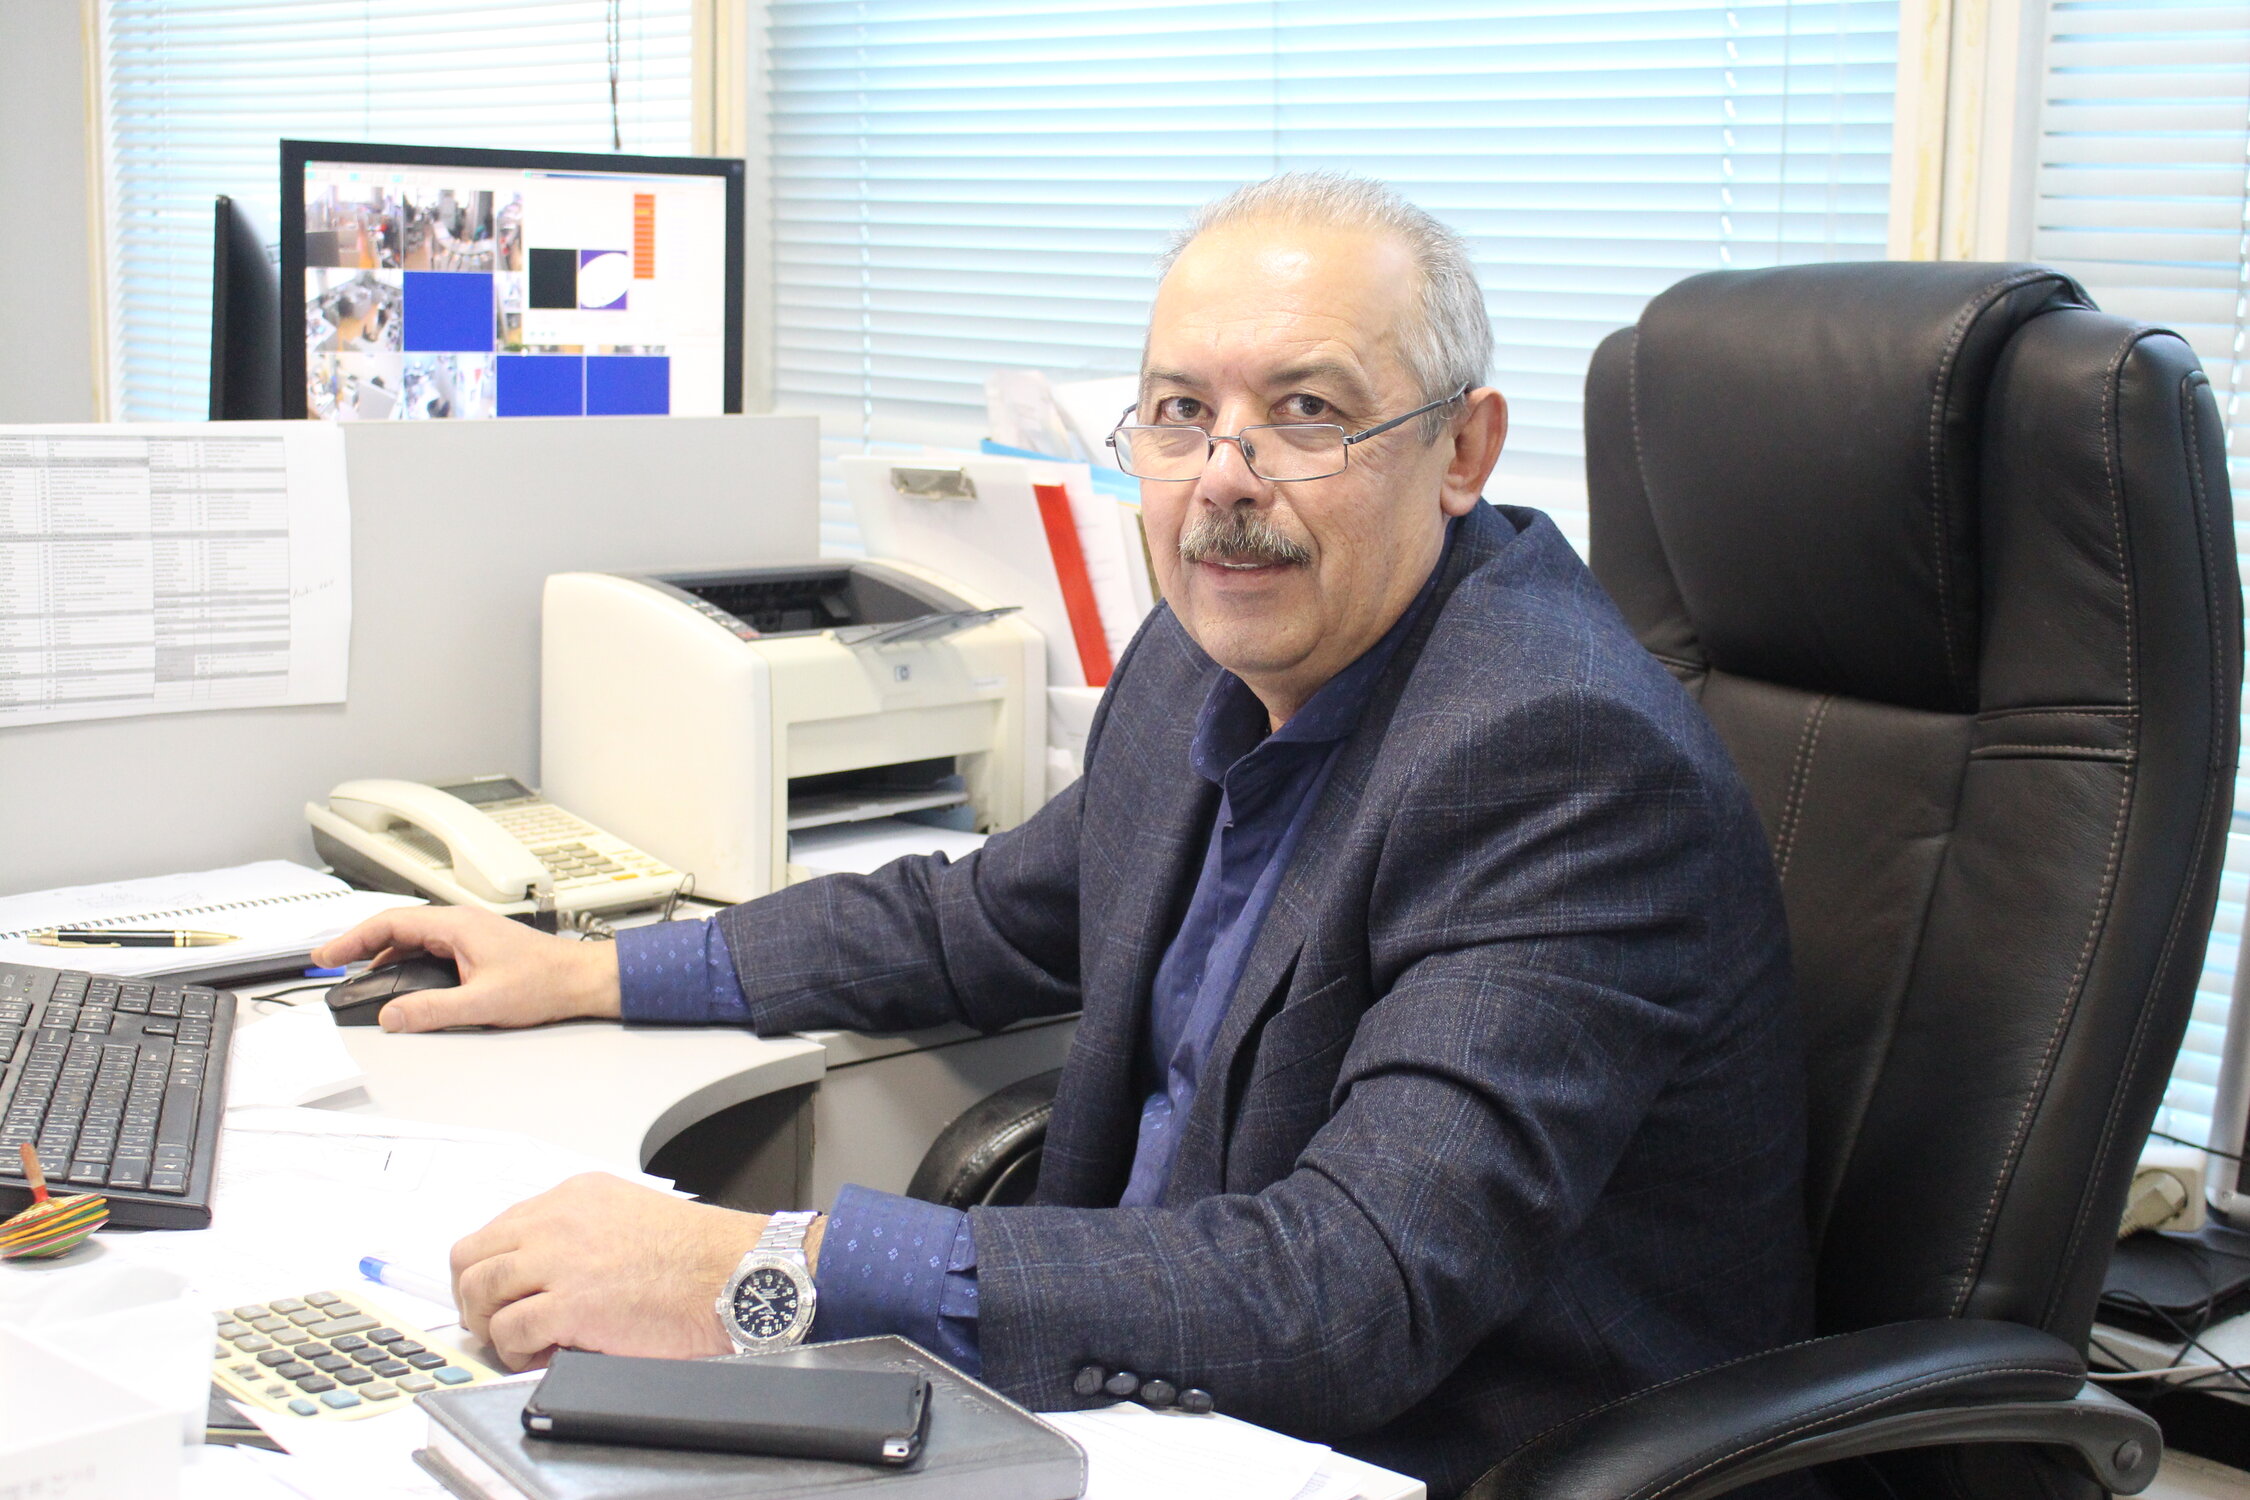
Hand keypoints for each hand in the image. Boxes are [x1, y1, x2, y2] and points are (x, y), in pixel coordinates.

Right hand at [310, 905, 620, 1031]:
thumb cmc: (546, 982)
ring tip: (355, 975)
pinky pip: (430, 950)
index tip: (326, 955)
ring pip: (413, 940)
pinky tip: (399, 982)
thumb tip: (392, 1017)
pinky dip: (406, 962)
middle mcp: (461, 924)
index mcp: (458, 926)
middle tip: (331, 965)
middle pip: (397, 929)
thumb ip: (432, 1011)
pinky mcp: (477, 949)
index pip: (391, 923)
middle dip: (360, 946)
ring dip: (383, 955)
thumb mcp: (482, 1004)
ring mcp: (469, 935)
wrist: (582, 980)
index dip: (352, 939)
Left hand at [450, 1174, 818, 1369]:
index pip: (496, 1230)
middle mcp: (558, 1222)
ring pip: (479, 1292)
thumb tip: (546, 1267)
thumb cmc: (698, 1255)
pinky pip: (508, 1330)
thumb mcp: (629, 1215)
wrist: (734, 1273)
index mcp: (573, 1198)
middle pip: (471, 1258)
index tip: (497, 1293)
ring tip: (518, 1340)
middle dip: (475, 1296)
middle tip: (494, 1320)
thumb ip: (581, 1230)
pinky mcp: (570, 1305)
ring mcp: (561, 1262)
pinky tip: (539, 1353)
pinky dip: (514, 1349)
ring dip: (490, 1323)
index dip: (489, 1269)